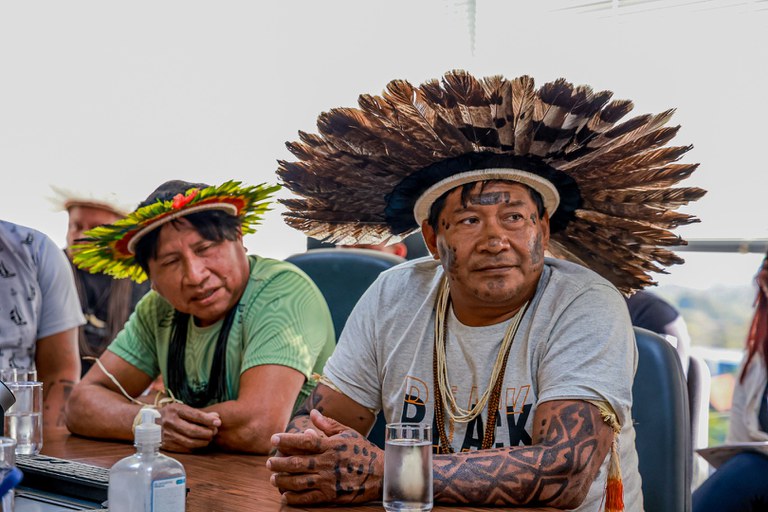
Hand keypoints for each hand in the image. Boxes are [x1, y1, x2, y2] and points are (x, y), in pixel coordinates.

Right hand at [158, 403, 220, 451]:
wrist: (147, 423)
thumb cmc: (169, 414)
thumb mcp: (181, 409)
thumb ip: (198, 413)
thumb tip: (216, 417)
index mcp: (174, 410)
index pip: (195, 416)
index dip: (208, 420)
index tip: (218, 422)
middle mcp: (170, 423)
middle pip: (193, 431)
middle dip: (207, 432)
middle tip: (214, 431)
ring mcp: (168, 435)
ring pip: (190, 442)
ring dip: (203, 441)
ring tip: (209, 438)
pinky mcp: (167, 445)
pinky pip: (185, 449)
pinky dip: (196, 447)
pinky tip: (200, 443)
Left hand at [267, 409, 383, 504]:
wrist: (381, 474)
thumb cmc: (363, 451)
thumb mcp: (347, 433)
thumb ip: (328, 424)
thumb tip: (312, 413)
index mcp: (331, 445)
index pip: (304, 441)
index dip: (287, 440)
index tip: (274, 439)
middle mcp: (328, 462)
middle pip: (297, 462)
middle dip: (280, 463)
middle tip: (269, 462)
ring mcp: (329, 480)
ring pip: (299, 481)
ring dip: (283, 480)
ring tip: (273, 479)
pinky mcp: (331, 495)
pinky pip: (309, 498)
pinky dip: (295, 498)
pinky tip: (285, 496)